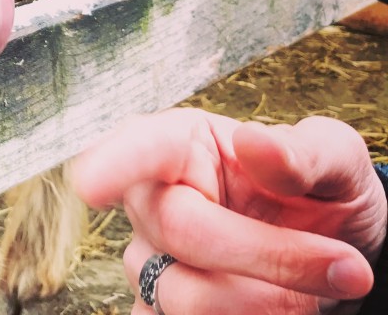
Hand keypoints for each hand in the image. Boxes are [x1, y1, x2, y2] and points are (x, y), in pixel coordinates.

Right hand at [73, 109, 387, 313]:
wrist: (337, 256)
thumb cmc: (324, 193)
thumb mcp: (335, 162)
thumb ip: (304, 152)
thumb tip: (254, 141)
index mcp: (179, 143)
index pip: (138, 147)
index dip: (113, 164)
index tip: (90, 185)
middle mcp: (151, 199)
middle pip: (179, 232)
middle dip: (269, 257)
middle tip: (348, 269)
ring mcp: (150, 260)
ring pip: (181, 298)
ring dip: (264, 305)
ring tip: (315, 295)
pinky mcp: (159, 308)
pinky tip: (281, 313)